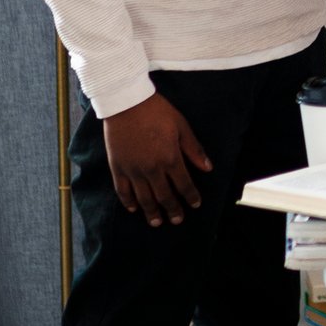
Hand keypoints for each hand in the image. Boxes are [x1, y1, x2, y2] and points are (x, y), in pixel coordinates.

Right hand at [105, 92, 211, 227]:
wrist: (126, 102)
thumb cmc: (157, 111)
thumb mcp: (181, 127)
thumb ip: (194, 150)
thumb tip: (208, 168)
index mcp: (170, 159)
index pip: (184, 185)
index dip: (191, 197)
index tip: (195, 205)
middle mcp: (152, 169)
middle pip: (164, 196)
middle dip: (173, 210)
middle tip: (177, 220)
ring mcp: (133, 170)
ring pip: (143, 198)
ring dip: (151, 212)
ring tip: (156, 222)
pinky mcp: (117, 167)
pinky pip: (122, 190)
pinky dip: (128, 202)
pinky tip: (133, 209)